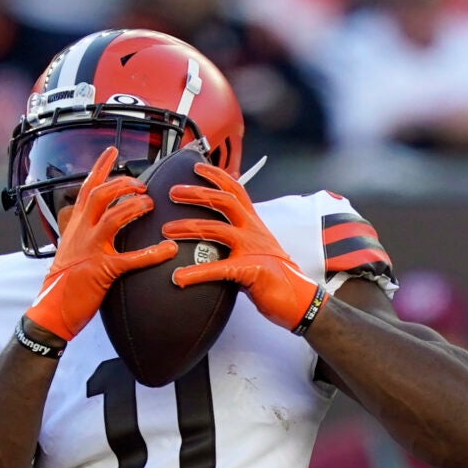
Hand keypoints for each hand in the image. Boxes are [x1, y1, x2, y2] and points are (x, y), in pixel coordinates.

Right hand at [22, 146, 172, 341]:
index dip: (100, 167)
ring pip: (112, 217)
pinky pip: (130, 259)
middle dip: (123, 184)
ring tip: (150, 205)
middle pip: (100, 195)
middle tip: (142, 185)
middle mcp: (80, 232)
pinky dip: (152, 254)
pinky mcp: (101, 271)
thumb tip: (92, 221)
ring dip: (134, 207)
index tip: (113, 151)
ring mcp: (90, 250)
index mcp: (75, 225)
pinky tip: (168, 250)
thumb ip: (81, 232)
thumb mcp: (70, 249)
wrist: (51, 310)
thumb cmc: (63, 283)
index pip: (86, 188)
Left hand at [165, 159, 319, 330]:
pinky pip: (218, 268)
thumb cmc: (277, 277)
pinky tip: (179, 277)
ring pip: (216, 229)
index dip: (217, 175)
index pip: (236, 190)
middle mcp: (254, 231)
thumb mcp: (257, 250)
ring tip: (167, 231)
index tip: (197, 167)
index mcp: (255, 224)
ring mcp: (253, 249)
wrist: (300, 300)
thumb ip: (236, 242)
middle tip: (173, 193)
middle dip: (197, 194)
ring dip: (188, 227)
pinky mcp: (250, 270)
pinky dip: (196, 273)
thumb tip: (211, 243)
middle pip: (224, 201)